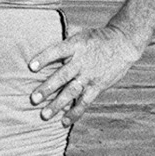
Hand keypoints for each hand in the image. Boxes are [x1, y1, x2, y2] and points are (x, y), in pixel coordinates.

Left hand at [26, 25, 143, 123]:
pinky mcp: (98, 86)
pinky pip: (85, 101)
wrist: (123, 43)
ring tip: (45, 115)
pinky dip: (75, 112)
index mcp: (76, 45)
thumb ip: (63, 41)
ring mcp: (90, 76)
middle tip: (34, 99)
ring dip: (58, 104)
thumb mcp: (80, 34)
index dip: (44, 58)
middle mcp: (82, 62)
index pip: (57, 51)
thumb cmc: (96, 38)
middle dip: (48, 88)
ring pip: (72, 91)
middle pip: (63, 76)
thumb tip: (42, 36)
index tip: (31, 66)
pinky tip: (64, 121)